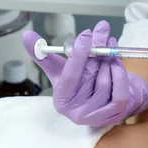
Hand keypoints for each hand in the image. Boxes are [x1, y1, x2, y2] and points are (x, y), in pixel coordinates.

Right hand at [22, 20, 147, 126]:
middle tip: (102, 30)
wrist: (103, 102)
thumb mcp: (61, 71)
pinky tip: (117, 62)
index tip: (86, 34)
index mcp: (61, 99)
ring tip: (109, 46)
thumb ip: (45, 55)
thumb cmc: (79, 84)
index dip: (78, 54)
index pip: (69, 76)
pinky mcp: (114, 117)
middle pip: (89, 76)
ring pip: (105, 83)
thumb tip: (27, 35)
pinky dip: (120, 75)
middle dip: (97, 49)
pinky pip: (119, 94)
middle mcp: (77, 112)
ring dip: (109, 60)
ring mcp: (96, 116)